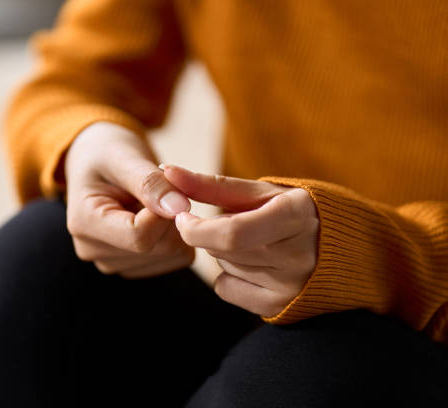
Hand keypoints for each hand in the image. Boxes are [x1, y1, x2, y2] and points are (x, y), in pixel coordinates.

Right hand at [64, 122, 194, 277]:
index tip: (165, 184)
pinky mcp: (132, 267)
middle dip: (170, 215)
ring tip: (150, 201)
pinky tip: (155, 216)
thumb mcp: (123, 157)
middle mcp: (93, 250)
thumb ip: (150, 182)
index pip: (140, 236)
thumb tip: (179, 208)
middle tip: (158, 188)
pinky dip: (176, 235)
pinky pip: (176, 258)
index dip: (164, 211)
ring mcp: (111, 263)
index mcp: (84, 223)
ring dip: (173, 224)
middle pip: (158, 248)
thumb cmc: (106, 153)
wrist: (96, 161)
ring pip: (171, 254)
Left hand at [163, 165, 318, 316]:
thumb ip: (211, 185)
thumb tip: (167, 172)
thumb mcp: (260, 191)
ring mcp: (291, 286)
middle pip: (223, 250)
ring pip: (223, 267)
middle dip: (212, 233)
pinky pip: (226, 289)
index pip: (231, 233)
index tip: (182, 217)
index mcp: (296, 216)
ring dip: (224, 253)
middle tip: (235, 222)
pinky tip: (255, 264)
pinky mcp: (279, 307)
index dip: (196, 228)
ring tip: (255, 242)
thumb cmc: (294, 211)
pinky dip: (229, 275)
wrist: (344, 249)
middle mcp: (298, 256)